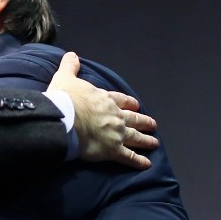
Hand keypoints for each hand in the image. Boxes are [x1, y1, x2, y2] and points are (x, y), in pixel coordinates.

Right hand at [48, 52, 157, 168]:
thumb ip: (70, 67)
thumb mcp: (66, 78)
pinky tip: (146, 164)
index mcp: (105, 100)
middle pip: (133, 119)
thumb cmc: (65, 98)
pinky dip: (138, 161)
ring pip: (136, 137)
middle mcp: (115, 116)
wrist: (66, 118)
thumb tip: (71, 55)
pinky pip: (129, 157)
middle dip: (143, 122)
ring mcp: (117, 133)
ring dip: (146, 140)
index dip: (129, 103)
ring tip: (154, 143)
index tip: (135, 105)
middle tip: (153, 125)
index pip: (121, 100)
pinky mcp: (113, 150)